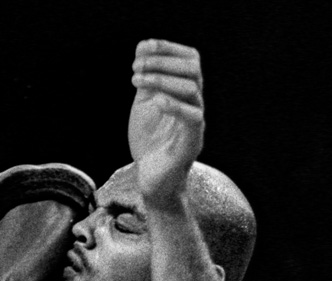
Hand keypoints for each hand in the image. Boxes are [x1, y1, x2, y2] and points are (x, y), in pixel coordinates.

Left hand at [129, 40, 204, 205]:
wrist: (152, 181)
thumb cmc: (150, 144)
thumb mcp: (143, 106)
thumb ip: (146, 81)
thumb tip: (142, 48)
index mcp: (185, 93)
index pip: (188, 59)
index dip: (168, 48)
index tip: (142, 47)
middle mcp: (195, 104)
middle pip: (193, 69)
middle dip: (163, 62)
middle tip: (136, 67)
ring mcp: (196, 123)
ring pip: (192, 89)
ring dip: (161, 80)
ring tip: (136, 80)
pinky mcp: (192, 143)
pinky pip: (193, 118)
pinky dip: (174, 105)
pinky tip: (155, 102)